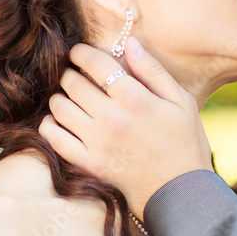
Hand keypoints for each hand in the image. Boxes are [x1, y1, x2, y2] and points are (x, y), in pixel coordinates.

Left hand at [39, 37, 212, 219]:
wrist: (182, 192)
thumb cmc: (186, 143)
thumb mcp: (181, 101)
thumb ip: (153, 70)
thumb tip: (129, 43)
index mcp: (135, 98)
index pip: (95, 63)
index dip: (82, 52)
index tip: (79, 52)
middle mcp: (112, 117)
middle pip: (73, 82)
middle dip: (71, 73)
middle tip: (76, 75)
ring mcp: (97, 142)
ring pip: (60, 107)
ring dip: (61, 97)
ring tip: (70, 98)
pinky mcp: (89, 164)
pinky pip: (55, 138)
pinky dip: (50, 126)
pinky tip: (59, 121)